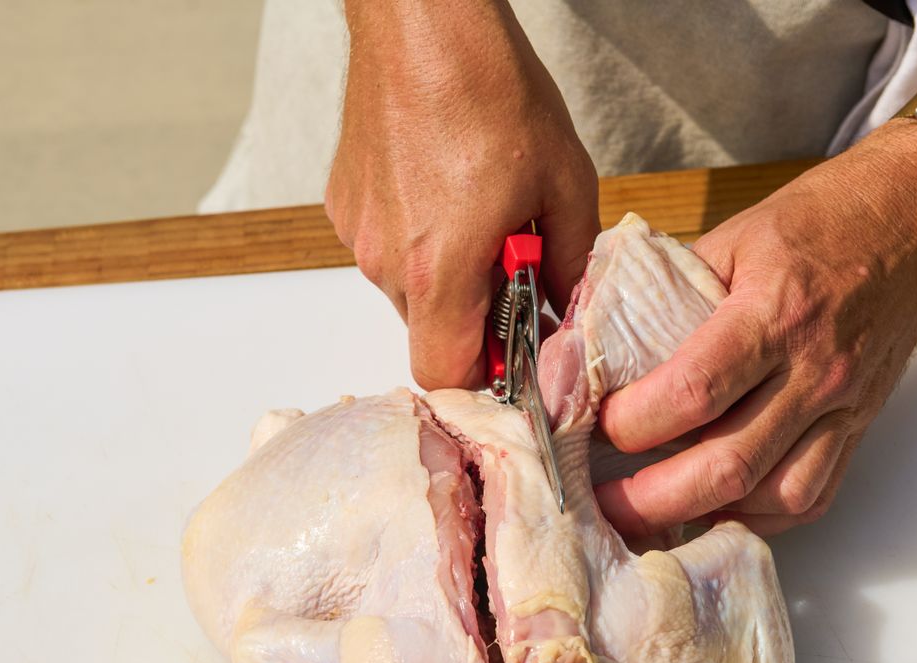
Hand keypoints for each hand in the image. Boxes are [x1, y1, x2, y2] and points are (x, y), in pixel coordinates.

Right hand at [325, 0, 598, 389]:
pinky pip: (387, 248)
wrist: (422, 22)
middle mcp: (386, 263)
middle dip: (475, 314)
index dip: (485, 374)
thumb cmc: (489, 90)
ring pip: (410, 290)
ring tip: (482, 211)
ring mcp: (360, 233)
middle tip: (515, 263)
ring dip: (447, 273)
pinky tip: (447, 186)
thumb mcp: (564, 182)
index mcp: (439, 270)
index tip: (516, 348)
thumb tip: (567, 305)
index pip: (445, 374)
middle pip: (430, 332)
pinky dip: (420, 236)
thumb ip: (571, 263)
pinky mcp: (345, 204)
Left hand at [595, 121, 916, 535]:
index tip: (595, 424)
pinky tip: (719, 505)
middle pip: (726, 466)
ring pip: (773, 497)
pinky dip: (760, 514)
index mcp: (775, 313)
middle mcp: (814, 370)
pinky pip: (812, 496)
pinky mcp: (860, 425)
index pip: (692, 393)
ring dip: (706, 514)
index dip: (631, 423)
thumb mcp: (736, 235)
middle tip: (603, 503)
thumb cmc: (825, 217)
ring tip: (654, 510)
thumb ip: (671, 289)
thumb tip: (601, 334)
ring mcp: (844, 405)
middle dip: (652, 497)